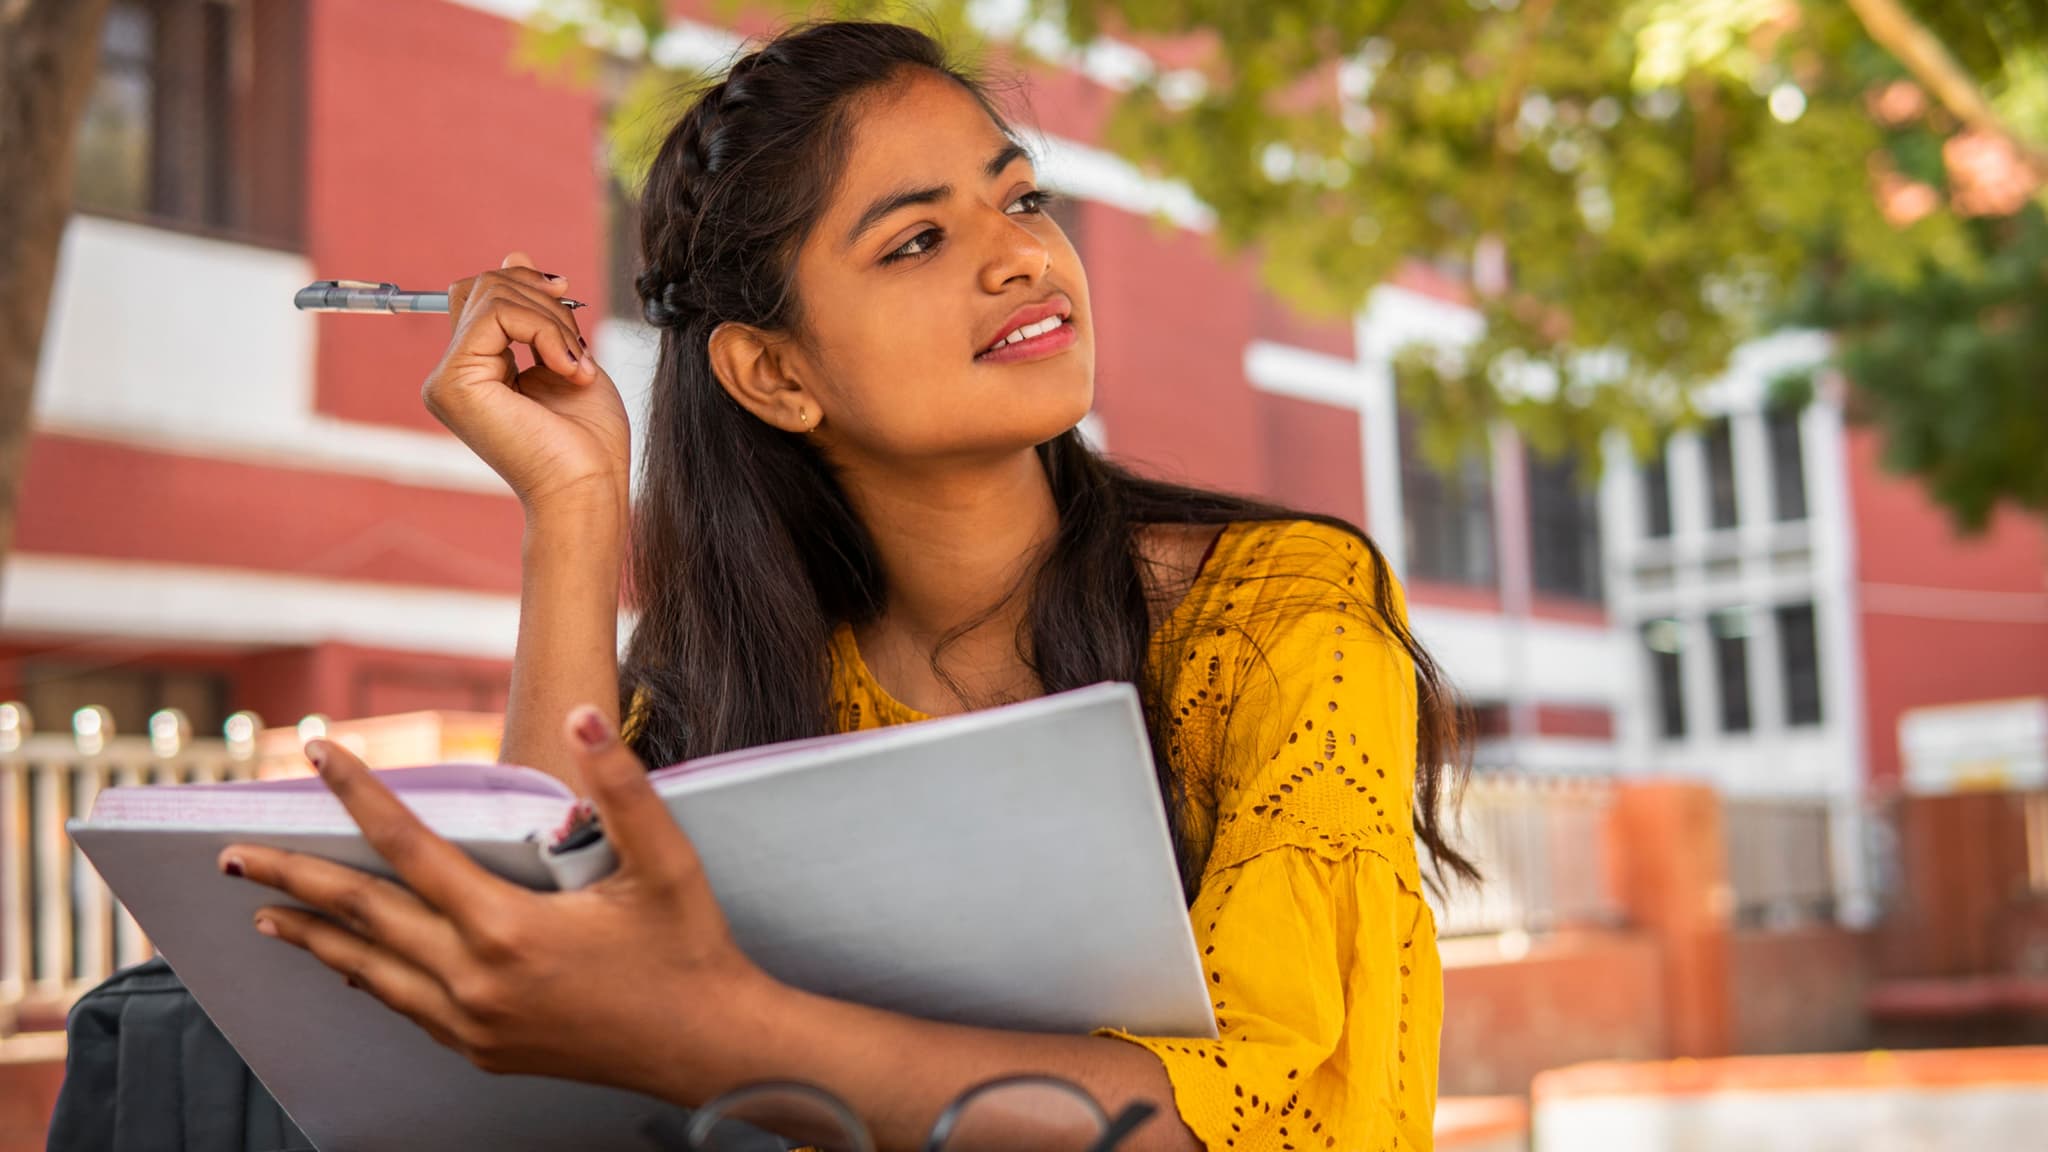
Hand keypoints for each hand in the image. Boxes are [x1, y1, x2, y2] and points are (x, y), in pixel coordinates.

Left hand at [219, 707, 774, 1100]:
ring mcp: (473, 1024)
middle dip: (292, 878)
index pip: (408, 847)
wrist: (708, 1050)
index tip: (317, 753)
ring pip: (369, 971)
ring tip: (265, 912)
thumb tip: (582, 716)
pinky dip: (366, 976)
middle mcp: (475, 982)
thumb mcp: (665, 862)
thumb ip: (621, 785)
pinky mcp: (485, 1050)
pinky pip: (405, 1007)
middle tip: (230, 854)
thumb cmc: (688, 950)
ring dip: (313, 936)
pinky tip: (350, 964)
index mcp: (508, 929)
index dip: (358, 795)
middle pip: (361, 916)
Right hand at [427, 252, 631, 515]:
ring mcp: (447, 380)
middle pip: (481, 286)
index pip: (482, 295)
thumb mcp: (568, 356)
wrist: (589, 488)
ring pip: (492, 295)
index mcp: (475, 369)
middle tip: (578, 342)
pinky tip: (569, 369)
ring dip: (552, 321)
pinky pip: (495, 316)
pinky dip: (545, 332)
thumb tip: (515, 255)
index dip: (524, 284)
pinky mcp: (453, 383)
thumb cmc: (588, 440)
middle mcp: (452, 375)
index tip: (567, 296)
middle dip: (540, 298)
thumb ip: (539, 313)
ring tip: (577, 365)